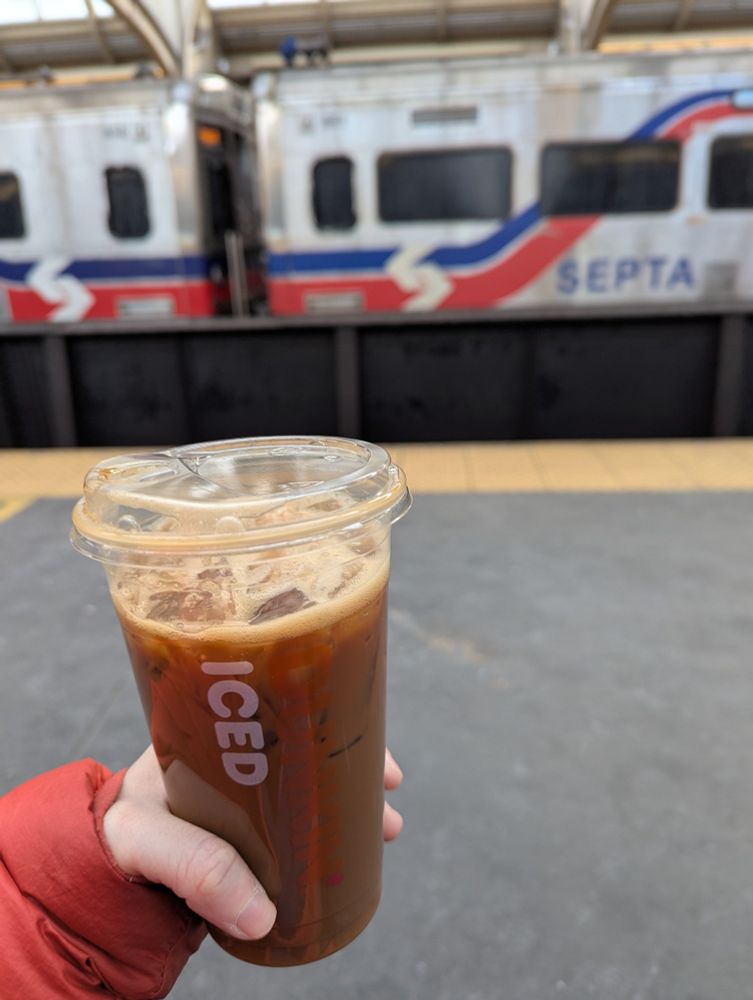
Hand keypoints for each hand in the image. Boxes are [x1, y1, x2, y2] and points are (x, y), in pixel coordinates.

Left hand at [103, 746, 403, 941]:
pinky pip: (299, 823)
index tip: (367, 741)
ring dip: (351, 800)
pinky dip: (329, 831)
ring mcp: (246, 797)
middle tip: (390, 786)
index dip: (330, 720)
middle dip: (355, 763)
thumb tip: (263, 914)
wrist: (93, 875)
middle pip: (309, 747)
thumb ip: (197, 870)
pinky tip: (349, 848)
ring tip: (387, 824)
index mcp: (212, 734)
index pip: (280, 708)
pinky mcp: (248, 835)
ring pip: (311, 786)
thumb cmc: (116, 839)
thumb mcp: (149, 842)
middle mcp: (236, 759)